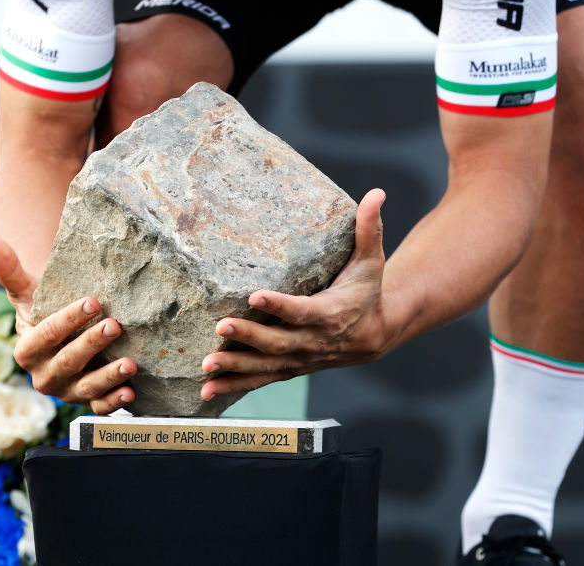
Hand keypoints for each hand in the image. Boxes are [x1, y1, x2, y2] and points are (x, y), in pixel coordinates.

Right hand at [0, 235, 136, 413]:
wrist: (62, 334)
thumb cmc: (43, 308)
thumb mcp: (26, 290)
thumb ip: (8, 269)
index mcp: (26, 351)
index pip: (46, 335)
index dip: (68, 320)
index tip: (92, 302)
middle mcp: (44, 376)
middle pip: (68, 361)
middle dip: (92, 344)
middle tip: (115, 325)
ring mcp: (66, 391)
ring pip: (86, 387)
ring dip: (108, 376)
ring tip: (129, 363)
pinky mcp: (87, 402)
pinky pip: (100, 408)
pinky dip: (114, 402)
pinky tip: (131, 390)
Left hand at [200, 189, 392, 400]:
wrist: (376, 335)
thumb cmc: (367, 292)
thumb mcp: (371, 261)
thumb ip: (368, 229)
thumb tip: (376, 193)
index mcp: (329, 313)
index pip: (301, 311)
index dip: (279, 305)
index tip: (255, 296)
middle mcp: (313, 341)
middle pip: (278, 342)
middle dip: (248, 336)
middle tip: (221, 326)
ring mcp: (300, 359)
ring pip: (265, 366)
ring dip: (234, 367)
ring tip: (206, 366)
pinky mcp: (289, 368)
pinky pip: (260, 381)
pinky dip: (234, 386)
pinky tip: (207, 390)